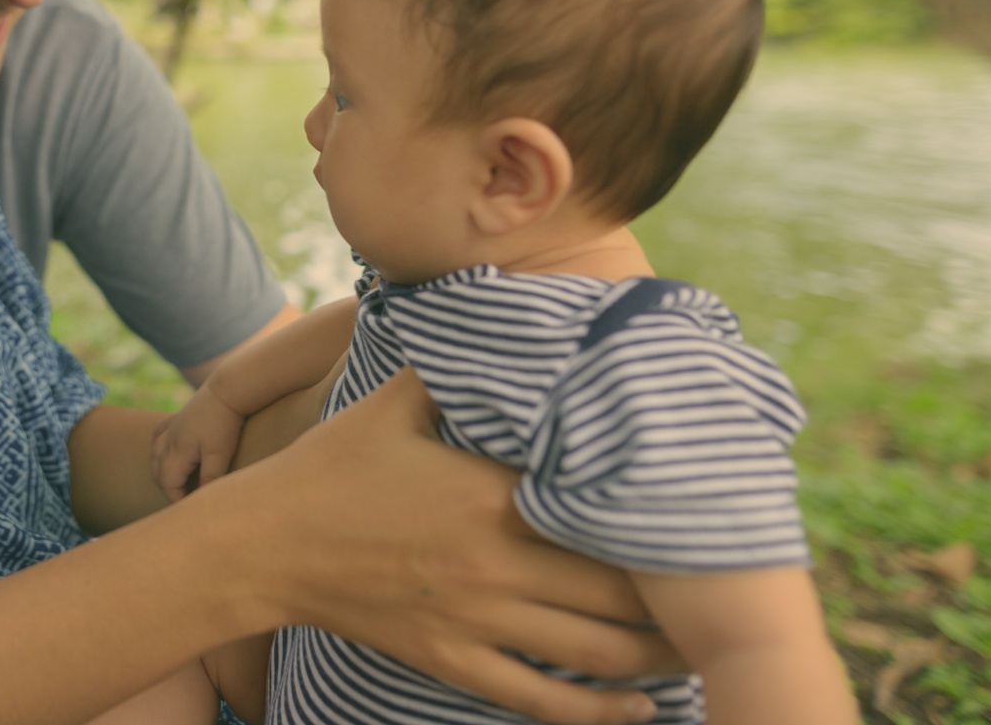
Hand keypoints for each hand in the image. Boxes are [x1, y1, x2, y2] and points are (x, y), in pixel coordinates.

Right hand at [149, 384, 246, 502]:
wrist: (227, 389)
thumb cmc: (224, 423)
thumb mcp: (220, 455)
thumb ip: (210, 478)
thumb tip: (203, 501)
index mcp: (177, 451)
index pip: (168, 483)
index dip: (177, 499)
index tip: (189, 508)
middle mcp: (168, 440)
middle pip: (158, 471)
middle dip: (167, 487)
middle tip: (184, 498)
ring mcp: (171, 427)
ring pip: (155, 454)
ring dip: (161, 470)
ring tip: (176, 480)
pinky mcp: (177, 417)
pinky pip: (158, 434)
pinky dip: (158, 446)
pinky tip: (164, 449)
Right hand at [211, 371, 680, 724]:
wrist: (266, 544)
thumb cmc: (332, 468)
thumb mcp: (393, 402)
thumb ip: (453, 365)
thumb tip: (492, 306)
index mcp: (490, 496)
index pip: (600, 514)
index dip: (661, 525)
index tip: (705, 522)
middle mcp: (496, 566)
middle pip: (617, 595)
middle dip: (679, 602)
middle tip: (725, 596)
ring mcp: (476, 622)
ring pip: (593, 654)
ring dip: (657, 660)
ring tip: (699, 652)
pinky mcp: (452, 661)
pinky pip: (540, 699)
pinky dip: (598, 712)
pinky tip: (638, 710)